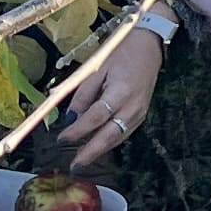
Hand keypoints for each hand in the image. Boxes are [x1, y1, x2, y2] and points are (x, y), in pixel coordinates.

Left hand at [58, 25, 165, 167]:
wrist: (149, 45)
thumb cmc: (120, 52)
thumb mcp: (96, 68)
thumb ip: (82, 93)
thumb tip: (69, 117)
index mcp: (119, 92)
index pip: (95, 117)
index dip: (77, 130)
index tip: (61, 139)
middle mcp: (132, 107)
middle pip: (109, 136)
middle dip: (90, 152)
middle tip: (74, 165)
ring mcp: (139, 113)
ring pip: (117, 138)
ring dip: (99, 150)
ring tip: (82, 160)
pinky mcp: (141, 115)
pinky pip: (123, 133)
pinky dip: (109, 142)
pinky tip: (97, 147)